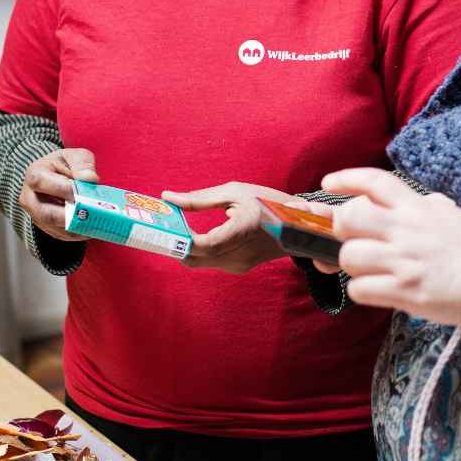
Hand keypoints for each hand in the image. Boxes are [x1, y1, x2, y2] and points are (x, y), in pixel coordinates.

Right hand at [19, 148, 98, 241]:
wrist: (54, 177)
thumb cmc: (64, 165)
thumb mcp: (73, 156)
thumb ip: (82, 163)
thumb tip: (89, 178)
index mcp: (34, 175)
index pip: (40, 182)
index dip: (61, 189)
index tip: (79, 192)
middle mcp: (30, 199)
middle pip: (46, 213)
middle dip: (70, 216)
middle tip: (92, 214)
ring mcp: (37, 216)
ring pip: (56, 228)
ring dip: (78, 227)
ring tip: (99, 222)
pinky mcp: (48, 228)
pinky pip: (64, 235)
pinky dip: (80, 233)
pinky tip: (96, 227)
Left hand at [161, 183, 321, 273]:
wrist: (297, 224)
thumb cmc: (266, 202)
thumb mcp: (234, 192)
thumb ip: (199, 199)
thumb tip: (167, 197)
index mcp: (243, 229)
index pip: (205, 243)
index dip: (181, 239)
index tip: (166, 225)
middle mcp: (241, 253)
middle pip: (195, 258)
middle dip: (175, 244)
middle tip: (162, 228)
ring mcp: (240, 264)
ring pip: (199, 262)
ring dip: (185, 248)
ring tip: (175, 229)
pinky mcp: (239, 268)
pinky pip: (210, 262)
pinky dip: (198, 251)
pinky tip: (193, 236)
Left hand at [320, 168, 460, 325]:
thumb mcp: (454, 216)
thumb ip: (429, 208)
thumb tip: (416, 203)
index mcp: (419, 208)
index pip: (374, 181)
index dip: (346, 179)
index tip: (329, 183)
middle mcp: (407, 230)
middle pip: (348, 217)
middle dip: (339, 227)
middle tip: (348, 238)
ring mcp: (403, 261)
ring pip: (348, 256)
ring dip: (350, 264)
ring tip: (369, 269)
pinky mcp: (404, 291)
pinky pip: (359, 289)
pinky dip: (362, 291)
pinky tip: (378, 290)